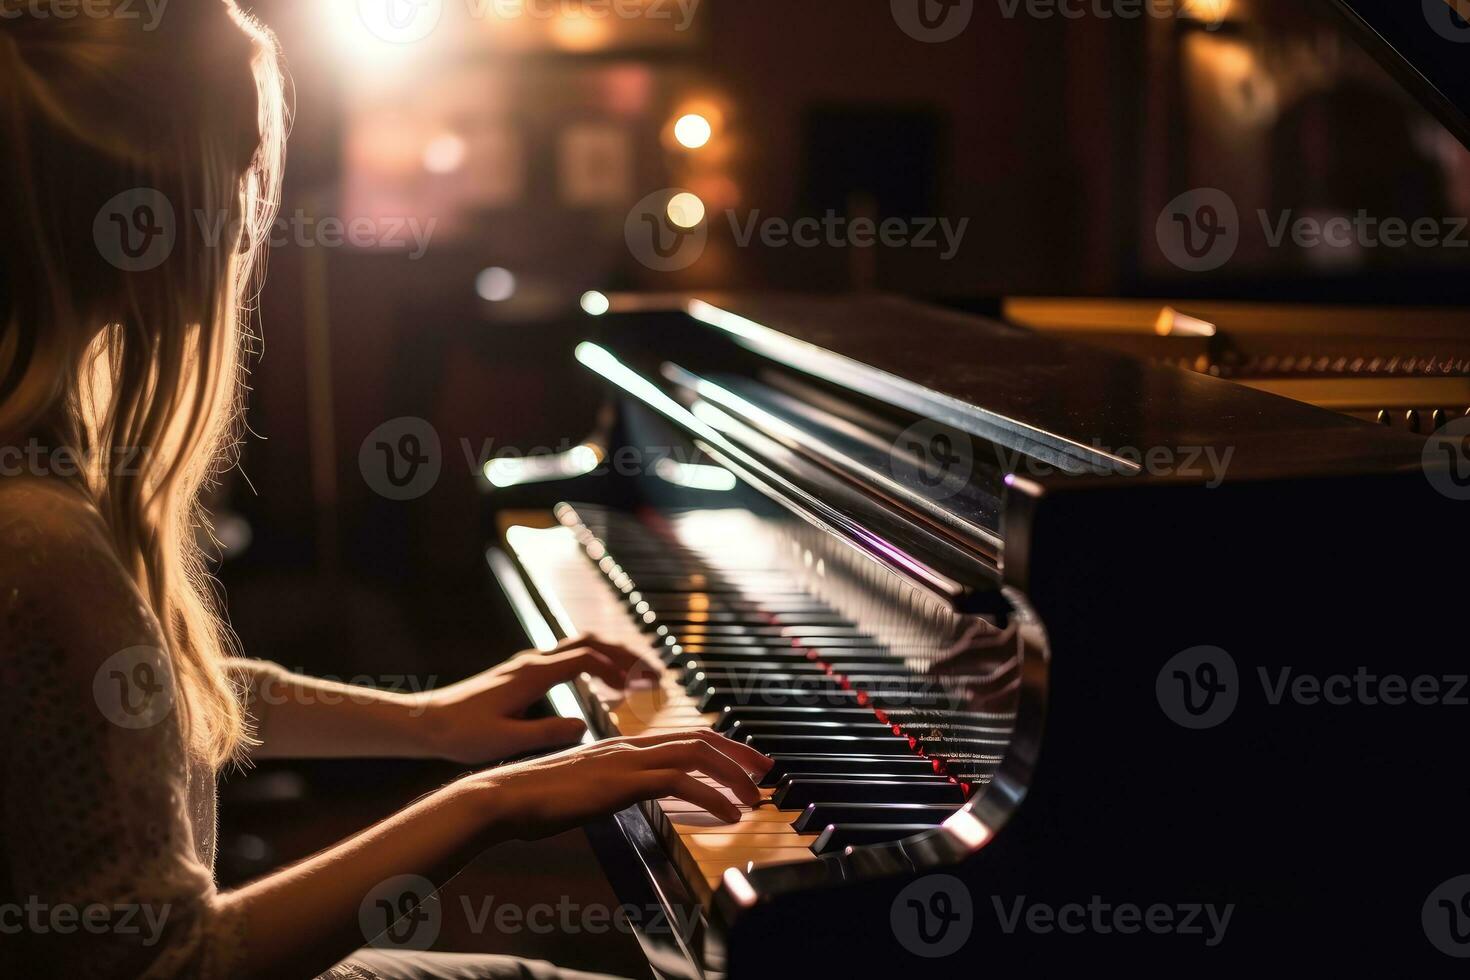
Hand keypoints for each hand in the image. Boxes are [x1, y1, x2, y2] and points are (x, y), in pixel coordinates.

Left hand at [421, 634, 662, 763]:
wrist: (424, 723)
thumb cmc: (460, 734)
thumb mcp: (504, 741)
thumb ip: (546, 733)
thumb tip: (585, 726)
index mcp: (533, 674)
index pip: (586, 658)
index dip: (616, 670)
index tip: (637, 691)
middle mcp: (532, 662)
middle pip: (589, 642)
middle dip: (625, 655)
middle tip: (654, 676)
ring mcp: (527, 665)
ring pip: (580, 645)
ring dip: (612, 656)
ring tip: (639, 678)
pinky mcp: (523, 673)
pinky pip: (568, 657)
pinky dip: (595, 663)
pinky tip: (603, 685)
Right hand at [473, 729, 774, 838]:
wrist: (504, 797)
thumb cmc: (535, 800)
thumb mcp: (582, 790)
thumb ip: (608, 787)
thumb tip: (625, 795)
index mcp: (622, 745)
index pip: (684, 736)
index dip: (720, 746)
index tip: (744, 763)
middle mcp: (630, 745)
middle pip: (700, 737)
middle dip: (739, 754)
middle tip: (766, 774)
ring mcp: (627, 760)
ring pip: (697, 755)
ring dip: (733, 776)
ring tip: (755, 800)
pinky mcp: (623, 781)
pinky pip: (681, 783)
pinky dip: (712, 797)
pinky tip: (728, 814)